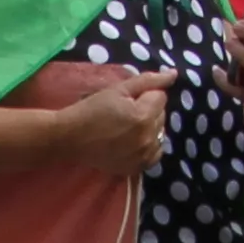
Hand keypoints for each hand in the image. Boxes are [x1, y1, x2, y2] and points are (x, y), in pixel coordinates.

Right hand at [53, 72, 172, 178]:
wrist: (70, 137)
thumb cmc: (91, 109)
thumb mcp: (118, 89)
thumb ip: (148, 81)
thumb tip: (174, 74)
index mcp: (144, 116)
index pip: (161, 97)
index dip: (145, 95)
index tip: (126, 100)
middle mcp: (148, 138)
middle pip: (162, 116)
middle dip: (149, 111)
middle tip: (125, 112)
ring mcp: (143, 156)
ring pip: (160, 135)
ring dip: (149, 128)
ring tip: (128, 127)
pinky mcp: (137, 168)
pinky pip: (155, 154)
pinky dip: (148, 146)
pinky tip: (132, 142)